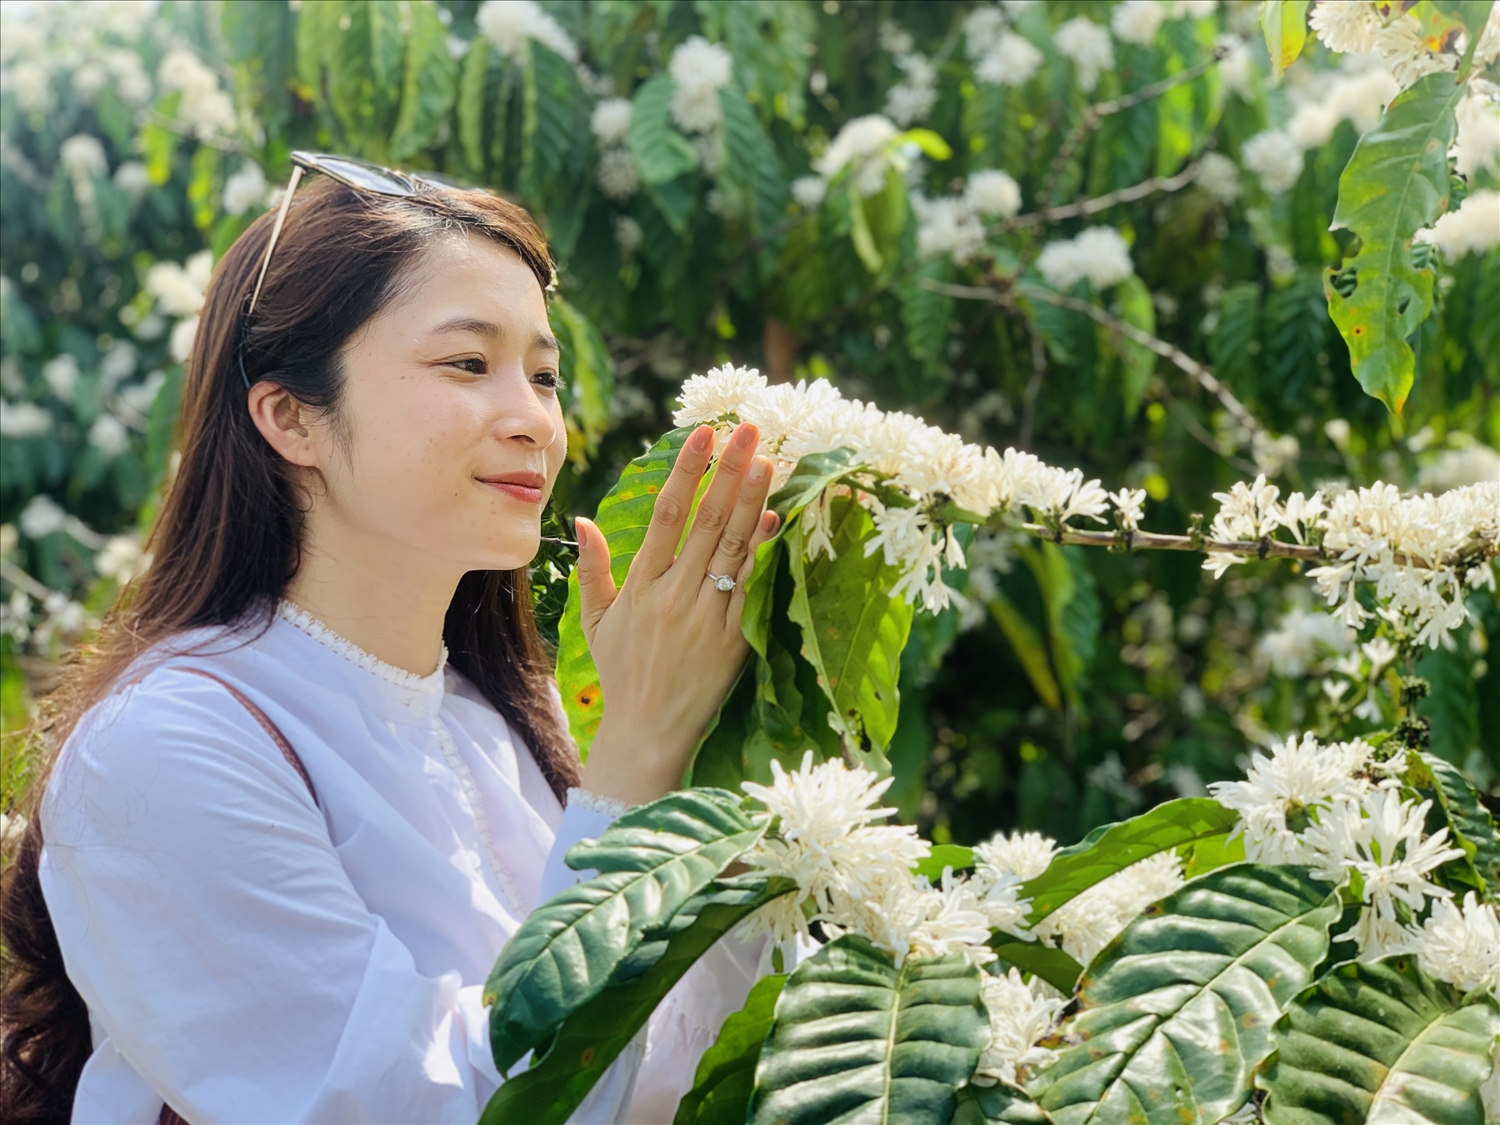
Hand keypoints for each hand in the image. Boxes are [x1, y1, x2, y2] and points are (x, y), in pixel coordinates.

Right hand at [573, 423, 777, 805]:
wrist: (648, 732)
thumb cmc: (622, 674)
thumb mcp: (596, 621)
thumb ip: (593, 568)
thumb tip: (581, 520)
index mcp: (641, 585)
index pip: (667, 514)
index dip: (687, 471)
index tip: (703, 434)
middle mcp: (675, 594)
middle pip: (707, 521)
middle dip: (730, 470)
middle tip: (750, 429)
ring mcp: (707, 616)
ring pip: (733, 547)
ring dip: (753, 500)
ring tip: (770, 460)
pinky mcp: (733, 639)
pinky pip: (751, 586)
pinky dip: (763, 551)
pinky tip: (776, 518)